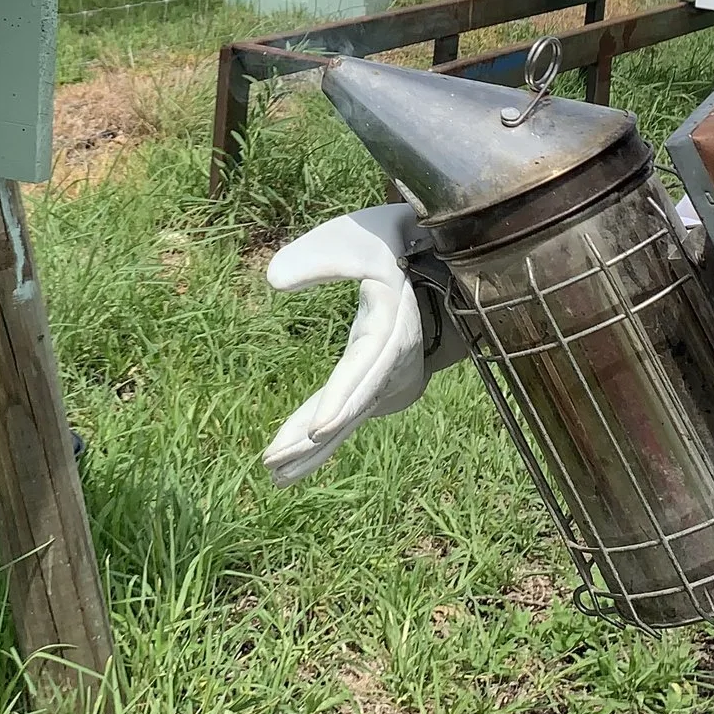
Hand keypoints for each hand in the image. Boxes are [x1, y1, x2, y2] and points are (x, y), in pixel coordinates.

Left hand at [262, 204, 433, 483]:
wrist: (441, 257)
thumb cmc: (394, 241)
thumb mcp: (361, 236)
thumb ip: (318, 256)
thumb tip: (272, 280)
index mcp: (392, 322)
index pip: (364, 366)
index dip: (344, 397)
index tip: (319, 428)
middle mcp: (393, 358)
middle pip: (352, 404)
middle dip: (315, 437)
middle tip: (273, 464)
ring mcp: (388, 374)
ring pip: (349, 417)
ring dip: (314, 448)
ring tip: (276, 477)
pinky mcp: (378, 381)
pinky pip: (350, 413)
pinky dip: (325, 439)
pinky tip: (299, 461)